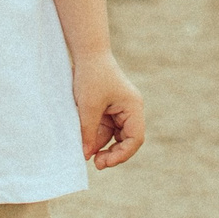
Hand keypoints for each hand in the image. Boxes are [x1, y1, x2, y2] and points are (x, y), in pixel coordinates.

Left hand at [71, 52, 145, 168]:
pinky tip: (83, 140)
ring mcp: (119, 110)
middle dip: (112, 153)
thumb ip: (89, 132)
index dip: (122, 154)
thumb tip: (86, 155)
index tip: (105, 162)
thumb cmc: (91, 76)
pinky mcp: (107, 109)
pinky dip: (94, 135)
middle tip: (96, 164)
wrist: (86, 53)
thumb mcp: (88, 107)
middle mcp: (130, 110)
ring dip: (100, 145)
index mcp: (133, 107)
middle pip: (126, 140)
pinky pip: (104, 128)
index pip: (135, 138)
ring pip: (112, 136)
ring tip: (84, 150)